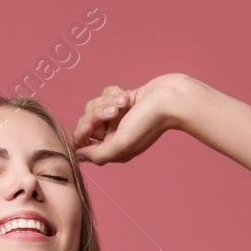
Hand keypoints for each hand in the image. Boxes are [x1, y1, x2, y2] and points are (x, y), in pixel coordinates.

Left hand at [71, 76, 186, 164]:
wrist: (171, 98)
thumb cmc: (148, 122)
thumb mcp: (122, 144)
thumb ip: (99, 154)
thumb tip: (79, 156)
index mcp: (112, 149)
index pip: (82, 144)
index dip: (82, 133)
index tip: (91, 125)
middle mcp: (113, 135)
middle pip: (86, 123)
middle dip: (98, 114)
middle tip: (114, 112)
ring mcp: (118, 118)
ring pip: (94, 106)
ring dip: (108, 101)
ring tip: (124, 103)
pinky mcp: (122, 101)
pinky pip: (105, 94)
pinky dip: (115, 93)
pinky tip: (128, 97)